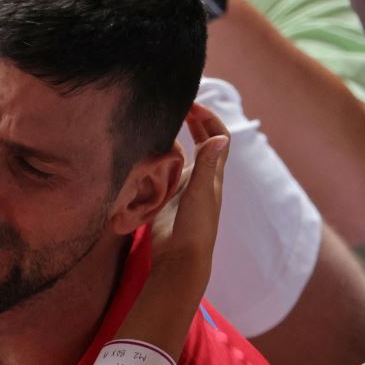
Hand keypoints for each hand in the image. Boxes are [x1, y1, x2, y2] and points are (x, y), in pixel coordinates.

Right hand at [146, 103, 229, 304]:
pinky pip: (164, 173)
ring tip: (158, 125)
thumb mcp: (200, 193)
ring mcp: (183, 189)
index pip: (218, 137)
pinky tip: (145, 154)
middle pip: (201, 143)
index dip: (208, 117)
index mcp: (213, 175)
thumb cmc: (194, 229)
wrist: (179, 260)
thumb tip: (220, 137)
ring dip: (174, 139)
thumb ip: (207, 165)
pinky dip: (158, 160)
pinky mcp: (166, 200)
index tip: (191, 104)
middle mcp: (200, 179)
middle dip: (192, 122)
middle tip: (175, 107)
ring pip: (181, 156)